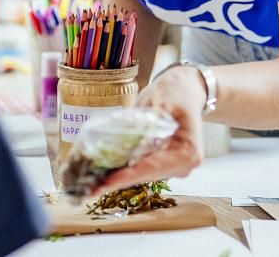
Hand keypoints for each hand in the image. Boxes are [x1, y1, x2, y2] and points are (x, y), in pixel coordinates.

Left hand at [94, 65, 206, 193]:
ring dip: (117, 177)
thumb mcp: (162, 99)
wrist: (182, 90)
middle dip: (117, 181)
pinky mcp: (161, 164)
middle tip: (90, 188)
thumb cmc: (175, 92)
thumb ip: (150, 120)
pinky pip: (140, 168)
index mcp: (188, 152)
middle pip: (145, 176)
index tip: (107, 183)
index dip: (128, 176)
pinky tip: (100, 173)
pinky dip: (122, 169)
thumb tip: (132, 141)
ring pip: (141, 175)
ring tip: (90, 183)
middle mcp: (183, 166)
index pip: (153, 167)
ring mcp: (173, 168)